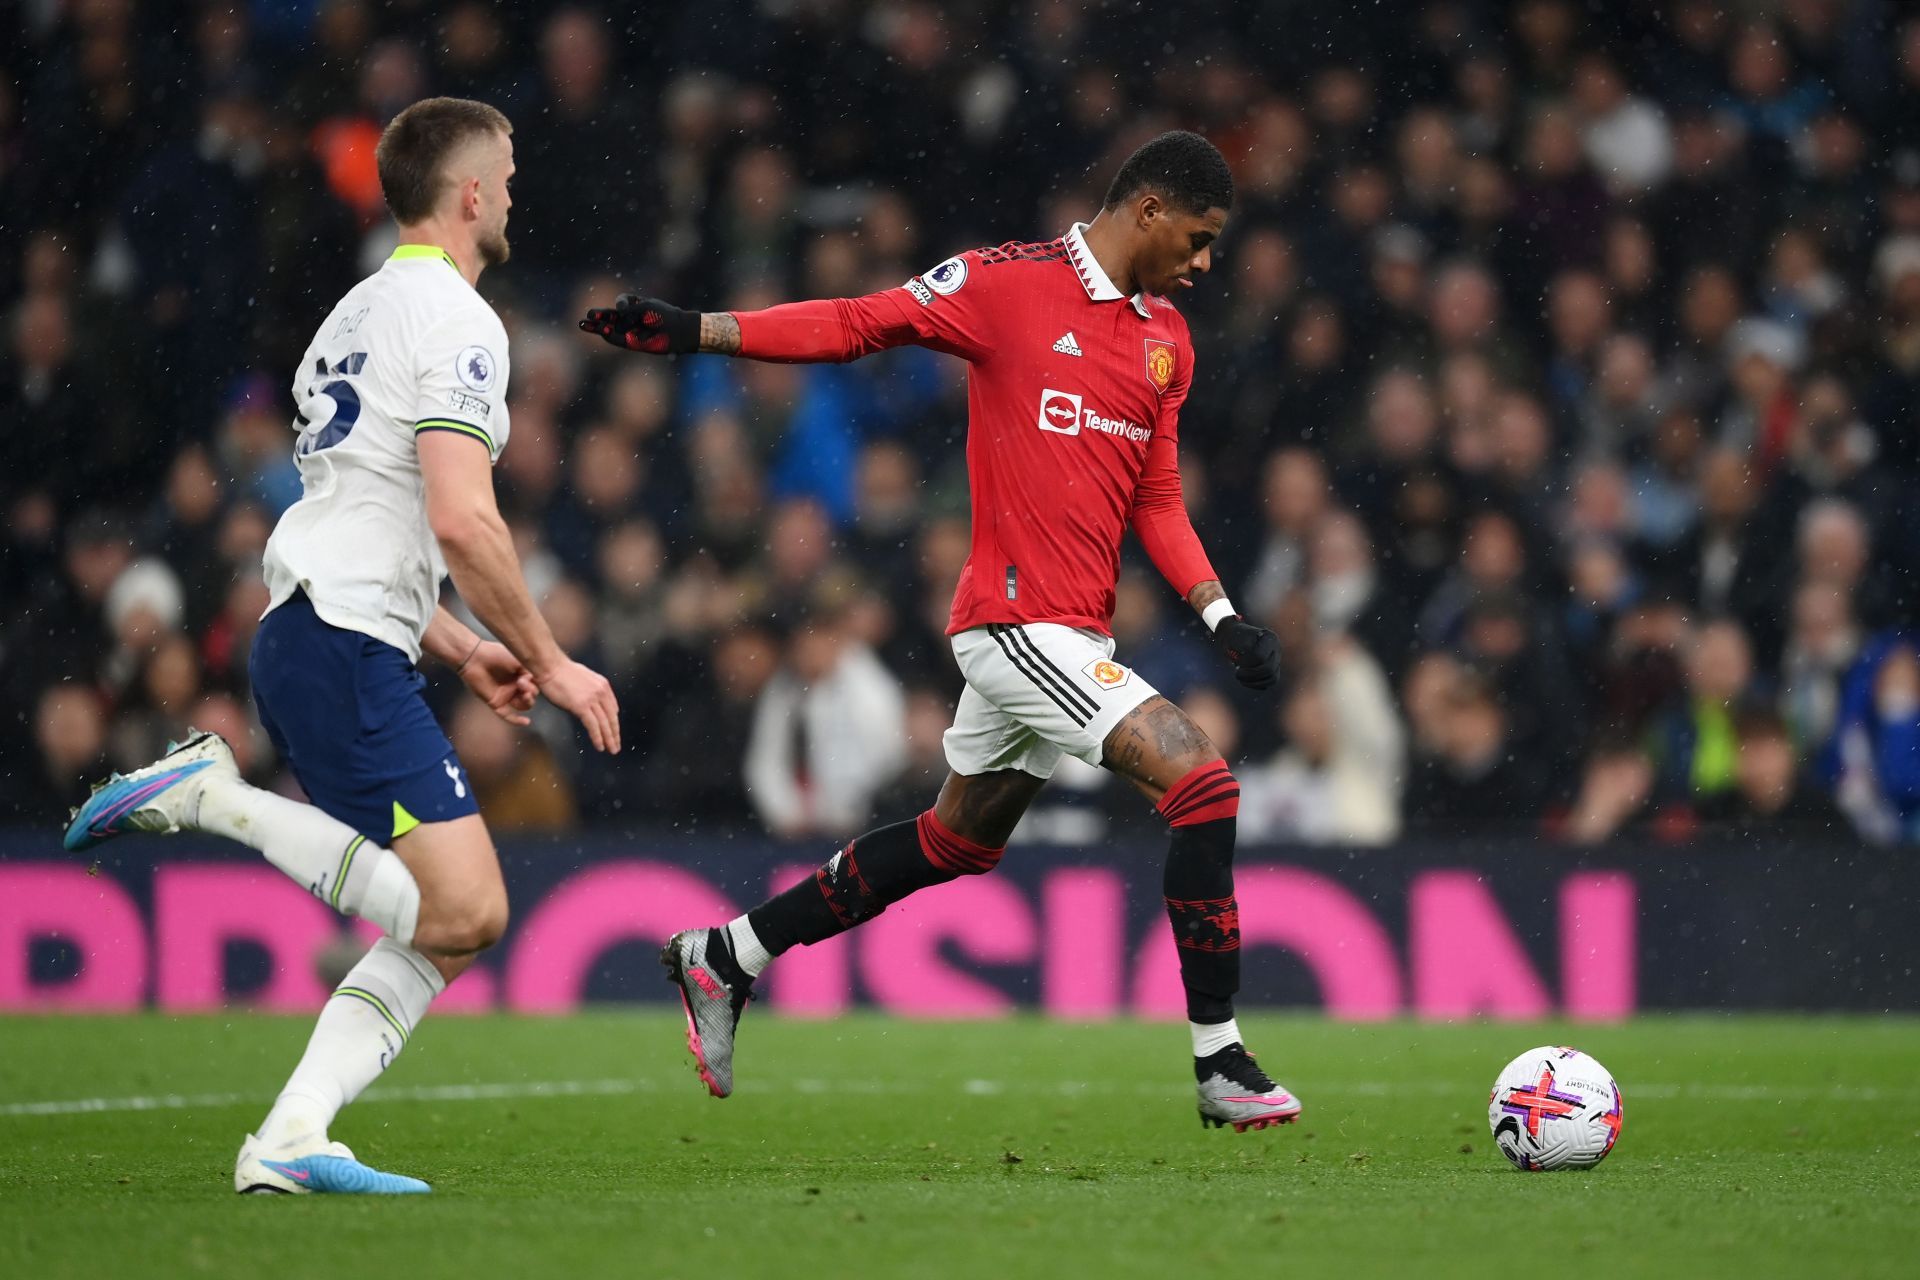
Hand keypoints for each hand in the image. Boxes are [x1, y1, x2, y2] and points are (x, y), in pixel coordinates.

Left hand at [459, 641, 538, 726]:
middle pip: (531, 697)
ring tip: (524, 695)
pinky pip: (507, 715)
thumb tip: (534, 681)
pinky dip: (516, 720)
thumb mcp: (517, 660)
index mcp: (521, 676)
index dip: (534, 685)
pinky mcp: (496, 703)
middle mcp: (514, 687)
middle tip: (522, 683)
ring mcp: (505, 696)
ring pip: (522, 706)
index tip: (527, 677)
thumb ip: (529, 670)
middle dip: (531, 692)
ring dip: (527, 702)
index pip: (535, 686)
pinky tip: (526, 722)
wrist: (475, 658)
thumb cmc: (495, 655)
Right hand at [536, 659, 622, 752]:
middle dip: (614, 734)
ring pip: (604, 724)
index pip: (612, 708)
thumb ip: (590, 690)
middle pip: (611, 718)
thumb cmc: (561, 672)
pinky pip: (593, 726)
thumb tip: (590, 701)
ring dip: (609, 739)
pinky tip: (600, 746)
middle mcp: (601, 692)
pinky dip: (597, 738)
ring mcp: (592, 699)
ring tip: (612, 750)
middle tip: (616, 746)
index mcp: (603, 685)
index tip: (614, 731)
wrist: (550, 667)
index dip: (613, 722)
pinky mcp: (582, 706)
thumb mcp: (583, 678)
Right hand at [579, 293, 699, 353]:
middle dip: (597, 317)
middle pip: (609, 317)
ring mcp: (629, 331)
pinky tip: (601, 331)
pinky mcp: (631, 343)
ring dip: (597, 327)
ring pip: (609, 329)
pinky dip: (608, 335)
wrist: (677, 331)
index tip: (621, 307)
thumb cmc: (663, 315)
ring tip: (583, 324)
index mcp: (634, 305)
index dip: (620, 303)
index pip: (621, 302)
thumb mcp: (645, 307)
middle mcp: (630, 318)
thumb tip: (616, 313)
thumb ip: (628, 309)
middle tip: (587, 316)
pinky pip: (616, 339)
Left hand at [1213, 615, 1281, 690]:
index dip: (1246, 663)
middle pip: (1269, 669)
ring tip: (1240, 679)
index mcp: (1269, 637)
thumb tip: (1244, 664)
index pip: (1259, 657)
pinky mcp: (1275, 669)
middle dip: (1251, 674)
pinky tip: (1245, 681)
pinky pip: (1271, 681)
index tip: (1236, 662)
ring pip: (1273, 678)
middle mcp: (1277, 648)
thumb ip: (1241, 650)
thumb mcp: (1235, 639)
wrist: (1236, 638)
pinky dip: (1258, 685)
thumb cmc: (1234, 638)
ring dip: (1255, 682)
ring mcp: (1277, 659)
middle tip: (1237, 674)